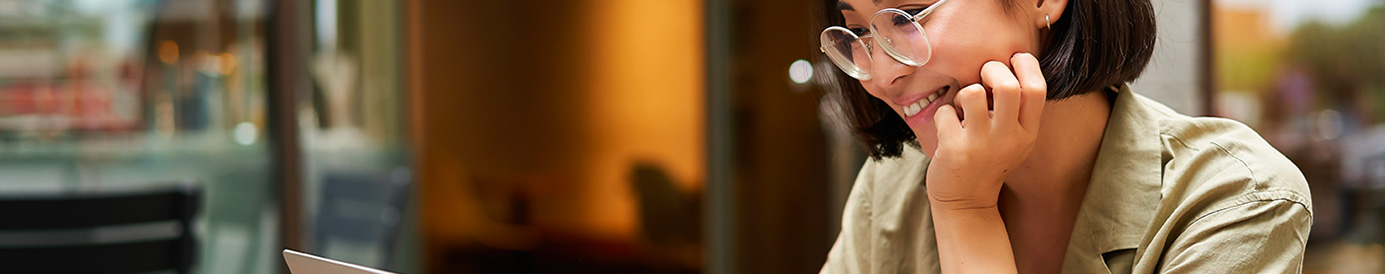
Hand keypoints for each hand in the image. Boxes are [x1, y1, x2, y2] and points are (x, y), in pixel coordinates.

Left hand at [925, 53, 1046, 209]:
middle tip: (982, 77)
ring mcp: (981, 144)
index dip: (1025, 65)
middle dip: (990, 69)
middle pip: (1006, 86)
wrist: (966, 202)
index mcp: (1028, 133)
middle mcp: (1009, 138)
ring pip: (972, 93)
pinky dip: (944, 114)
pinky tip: (948, 128)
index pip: (1036, 89)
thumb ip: (1016, 110)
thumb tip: (1004, 63)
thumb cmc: (988, 160)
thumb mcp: (1014, 139)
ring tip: (963, 108)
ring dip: (963, 93)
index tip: (1011, 60)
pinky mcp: (955, 149)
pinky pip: (946, 111)